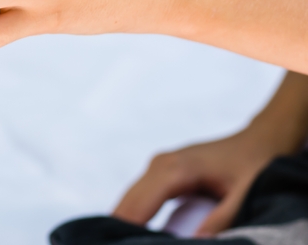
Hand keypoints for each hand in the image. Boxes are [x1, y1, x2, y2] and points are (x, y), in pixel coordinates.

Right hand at [113, 132, 280, 235]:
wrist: (258, 141)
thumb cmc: (255, 165)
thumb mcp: (245, 194)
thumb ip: (222, 219)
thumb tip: (198, 240)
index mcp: (177, 169)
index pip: (140, 205)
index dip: (128, 227)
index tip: (123, 244)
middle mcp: (161, 164)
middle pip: (128, 202)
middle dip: (119, 225)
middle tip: (115, 244)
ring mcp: (158, 165)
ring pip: (130, 198)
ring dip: (123, 219)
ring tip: (119, 240)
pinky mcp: (161, 171)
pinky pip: (140, 195)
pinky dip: (133, 212)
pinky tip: (130, 230)